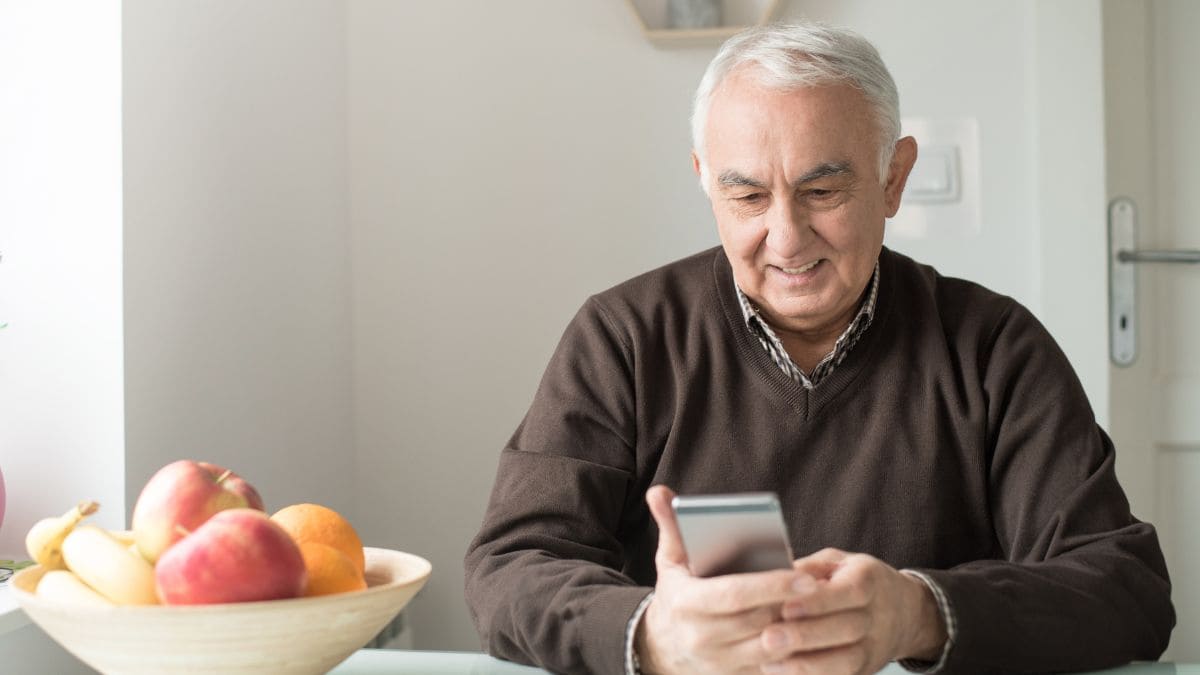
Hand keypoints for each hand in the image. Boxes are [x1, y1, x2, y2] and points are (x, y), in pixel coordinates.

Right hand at [635, 486, 816, 674]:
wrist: (664, 645)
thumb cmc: (677, 593)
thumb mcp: (671, 561)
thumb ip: (670, 526)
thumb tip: (659, 492)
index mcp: (686, 604)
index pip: (734, 595)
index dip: (771, 586)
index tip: (805, 577)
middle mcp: (701, 638)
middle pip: (758, 622)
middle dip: (792, 606)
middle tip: (824, 589)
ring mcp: (719, 662)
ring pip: (771, 649)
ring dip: (799, 630)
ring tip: (824, 608)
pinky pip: (773, 668)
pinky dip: (796, 651)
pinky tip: (813, 631)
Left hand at [757, 548, 947, 673]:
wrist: (903, 613)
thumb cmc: (854, 579)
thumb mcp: (837, 562)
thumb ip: (808, 568)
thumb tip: (775, 575)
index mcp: (869, 580)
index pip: (850, 591)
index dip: (818, 601)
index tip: (785, 606)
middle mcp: (878, 615)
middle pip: (848, 629)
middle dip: (805, 635)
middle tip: (768, 637)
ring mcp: (876, 646)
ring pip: (847, 661)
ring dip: (807, 664)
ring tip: (769, 661)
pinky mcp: (867, 669)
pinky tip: (783, 672)